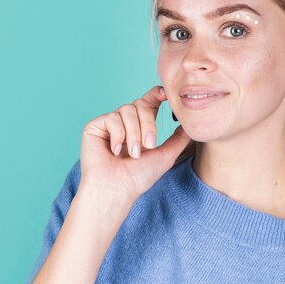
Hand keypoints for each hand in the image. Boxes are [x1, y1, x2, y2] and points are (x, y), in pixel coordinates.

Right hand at [79, 85, 191, 202]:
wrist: (116, 189)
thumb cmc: (138, 178)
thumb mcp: (165, 156)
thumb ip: (178, 138)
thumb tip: (189, 125)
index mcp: (140, 126)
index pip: (149, 101)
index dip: (157, 94)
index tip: (167, 95)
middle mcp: (124, 122)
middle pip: (140, 104)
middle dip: (148, 124)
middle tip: (149, 145)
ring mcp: (109, 124)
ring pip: (127, 110)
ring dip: (134, 133)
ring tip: (133, 154)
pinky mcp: (95, 126)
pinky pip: (112, 118)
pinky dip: (118, 136)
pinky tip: (115, 151)